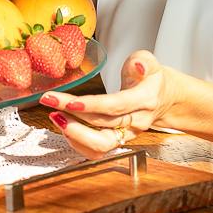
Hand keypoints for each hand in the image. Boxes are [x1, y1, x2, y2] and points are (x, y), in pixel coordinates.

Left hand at [39, 50, 171, 158]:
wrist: (161, 98)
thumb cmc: (151, 78)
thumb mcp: (150, 61)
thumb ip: (143, 61)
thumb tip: (138, 66)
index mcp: (145, 99)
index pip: (116, 106)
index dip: (92, 105)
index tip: (70, 101)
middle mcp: (137, 121)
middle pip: (102, 123)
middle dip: (72, 113)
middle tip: (50, 100)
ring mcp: (127, 135)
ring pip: (100, 145)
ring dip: (74, 134)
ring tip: (55, 116)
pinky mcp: (118, 142)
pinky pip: (96, 151)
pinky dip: (77, 142)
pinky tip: (65, 126)